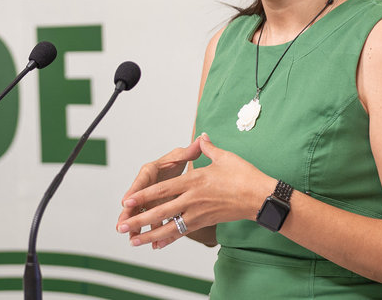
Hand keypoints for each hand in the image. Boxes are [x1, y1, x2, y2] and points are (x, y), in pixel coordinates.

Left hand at [116, 134, 272, 248]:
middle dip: (140, 219)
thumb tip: (201, 137)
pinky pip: (183, 232)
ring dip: (150, 234)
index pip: (163, 189)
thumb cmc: (244, 175)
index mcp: (194, 181)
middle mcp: (193, 199)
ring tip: (133, 240)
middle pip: (161, 211)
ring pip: (170, 226)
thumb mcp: (224, 156)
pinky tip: (156, 244)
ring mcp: (198, 213)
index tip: (128, 200)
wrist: (260, 197)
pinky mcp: (205, 222)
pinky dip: (168, 239)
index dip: (144, 195)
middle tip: (122, 226)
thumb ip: (207, 148)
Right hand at [116, 135, 203, 247]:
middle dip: (128, 214)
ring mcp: (149, 197)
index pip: (141, 181)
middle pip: (136, 200)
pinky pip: (150, 219)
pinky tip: (151, 243)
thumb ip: (189, 151)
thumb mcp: (181, 155)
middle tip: (121, 226)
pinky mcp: (153, 206)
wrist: (177, 167)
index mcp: (151, 170)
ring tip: (132, 238)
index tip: (125, 202)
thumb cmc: (177, 160)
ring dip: (136, 225)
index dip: (134, 192)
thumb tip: (201, 140)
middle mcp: (147, 184)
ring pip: (140, 212)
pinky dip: (150, 230)